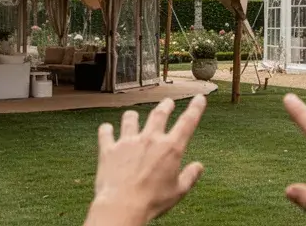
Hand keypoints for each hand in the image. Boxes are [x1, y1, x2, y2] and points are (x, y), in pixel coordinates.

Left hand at [84, 95, 206, 225]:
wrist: (122, 205)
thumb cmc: (152, 201)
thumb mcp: (178, 192)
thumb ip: (190, 177)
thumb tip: (199, 167)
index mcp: (171, 148)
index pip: (188, 122)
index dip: (195, 108)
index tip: (199, 98)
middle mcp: (150, 139)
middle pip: (159, 114)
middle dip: (165, 106)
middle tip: (168, 102)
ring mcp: (128, 142)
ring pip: (130, 118)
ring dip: (133, 116)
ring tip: (133, 115)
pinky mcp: (109, 149)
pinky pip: (106, 133)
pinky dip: (106, 130)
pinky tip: (106, 129)